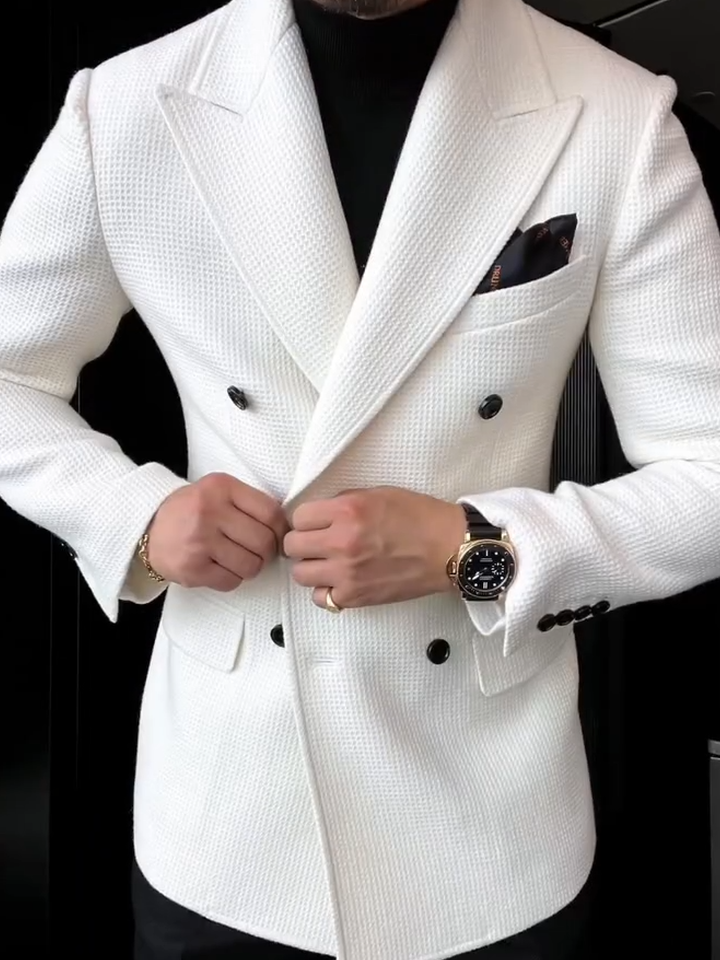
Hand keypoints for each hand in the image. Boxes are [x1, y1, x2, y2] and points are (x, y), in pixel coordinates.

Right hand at [145, 472, 289, 590]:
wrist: (148, 529)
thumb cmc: (192, 511)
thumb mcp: (219, 491)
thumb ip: (249, 503)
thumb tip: (287, 530)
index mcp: (221, 487)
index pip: (271, 512)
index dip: (281, 530)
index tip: (278, 536)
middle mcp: (209, 512)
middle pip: (264, 542)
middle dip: (267, 552)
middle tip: (257, 551)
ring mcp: (199, 542)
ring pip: (251, 565)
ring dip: (250, 567)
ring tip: (237, 559)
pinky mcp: (192, 568)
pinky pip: (232, 581)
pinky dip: (232, 578)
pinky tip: (221, 567)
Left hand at [284, 486, 466, 609]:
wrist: (449, 549)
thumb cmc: (419, 517)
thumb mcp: (378, 494)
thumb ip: (343, 502)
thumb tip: (319, 515)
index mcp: (347, 511)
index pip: (298, 517)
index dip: (306, 519)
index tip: (316, 523)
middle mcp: (342, 542)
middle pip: (292, 546)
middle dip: (303, 542)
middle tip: (319, 543)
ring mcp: (347, 573)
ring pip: (300, 574)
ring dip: (311, 567)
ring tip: (328, 563)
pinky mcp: (356, 597)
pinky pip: (321, 598)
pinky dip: (326, 591)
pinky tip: (339, 581)